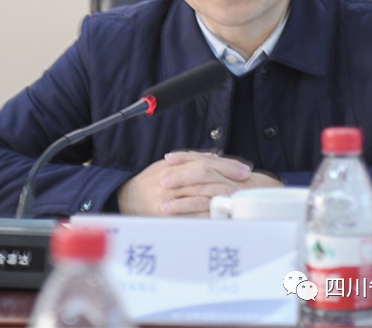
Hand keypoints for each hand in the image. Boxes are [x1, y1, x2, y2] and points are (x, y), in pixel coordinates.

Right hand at [117, 151, 281, 216]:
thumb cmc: (149, 182)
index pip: (205, 163)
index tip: (243, 169)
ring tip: (236, 196)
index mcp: (174, 166)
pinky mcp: (165, 215)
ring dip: (220, 195)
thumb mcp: (167, 165)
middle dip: (227, 177)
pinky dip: (206, 213)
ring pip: (199, 194)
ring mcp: (168, 198)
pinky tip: (219, 214)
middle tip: (245, 181)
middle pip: (204, 176)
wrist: (126, 198)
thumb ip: (191, 160)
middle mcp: (171, 180)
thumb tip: (216, 155)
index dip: (226, 165)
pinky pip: (189, 214)